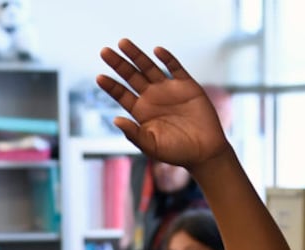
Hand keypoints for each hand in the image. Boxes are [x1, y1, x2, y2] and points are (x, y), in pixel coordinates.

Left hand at [97, 41, 228, 169]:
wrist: (205, 152)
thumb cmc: (177, 152)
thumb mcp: (151, 146)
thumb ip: (133, 134)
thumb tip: (115, 120)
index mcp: (141, 111)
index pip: (121, 94)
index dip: (111, 86)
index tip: (99, 77)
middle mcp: (152, 97)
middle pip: (131, 76)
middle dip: (118, 64)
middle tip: (104, 51)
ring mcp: (168, 89)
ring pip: (149, 67)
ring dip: (136, 55)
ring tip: (122, 43)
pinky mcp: (187, 85)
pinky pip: (175, 68)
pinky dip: (166, 58)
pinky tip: (156, 51)